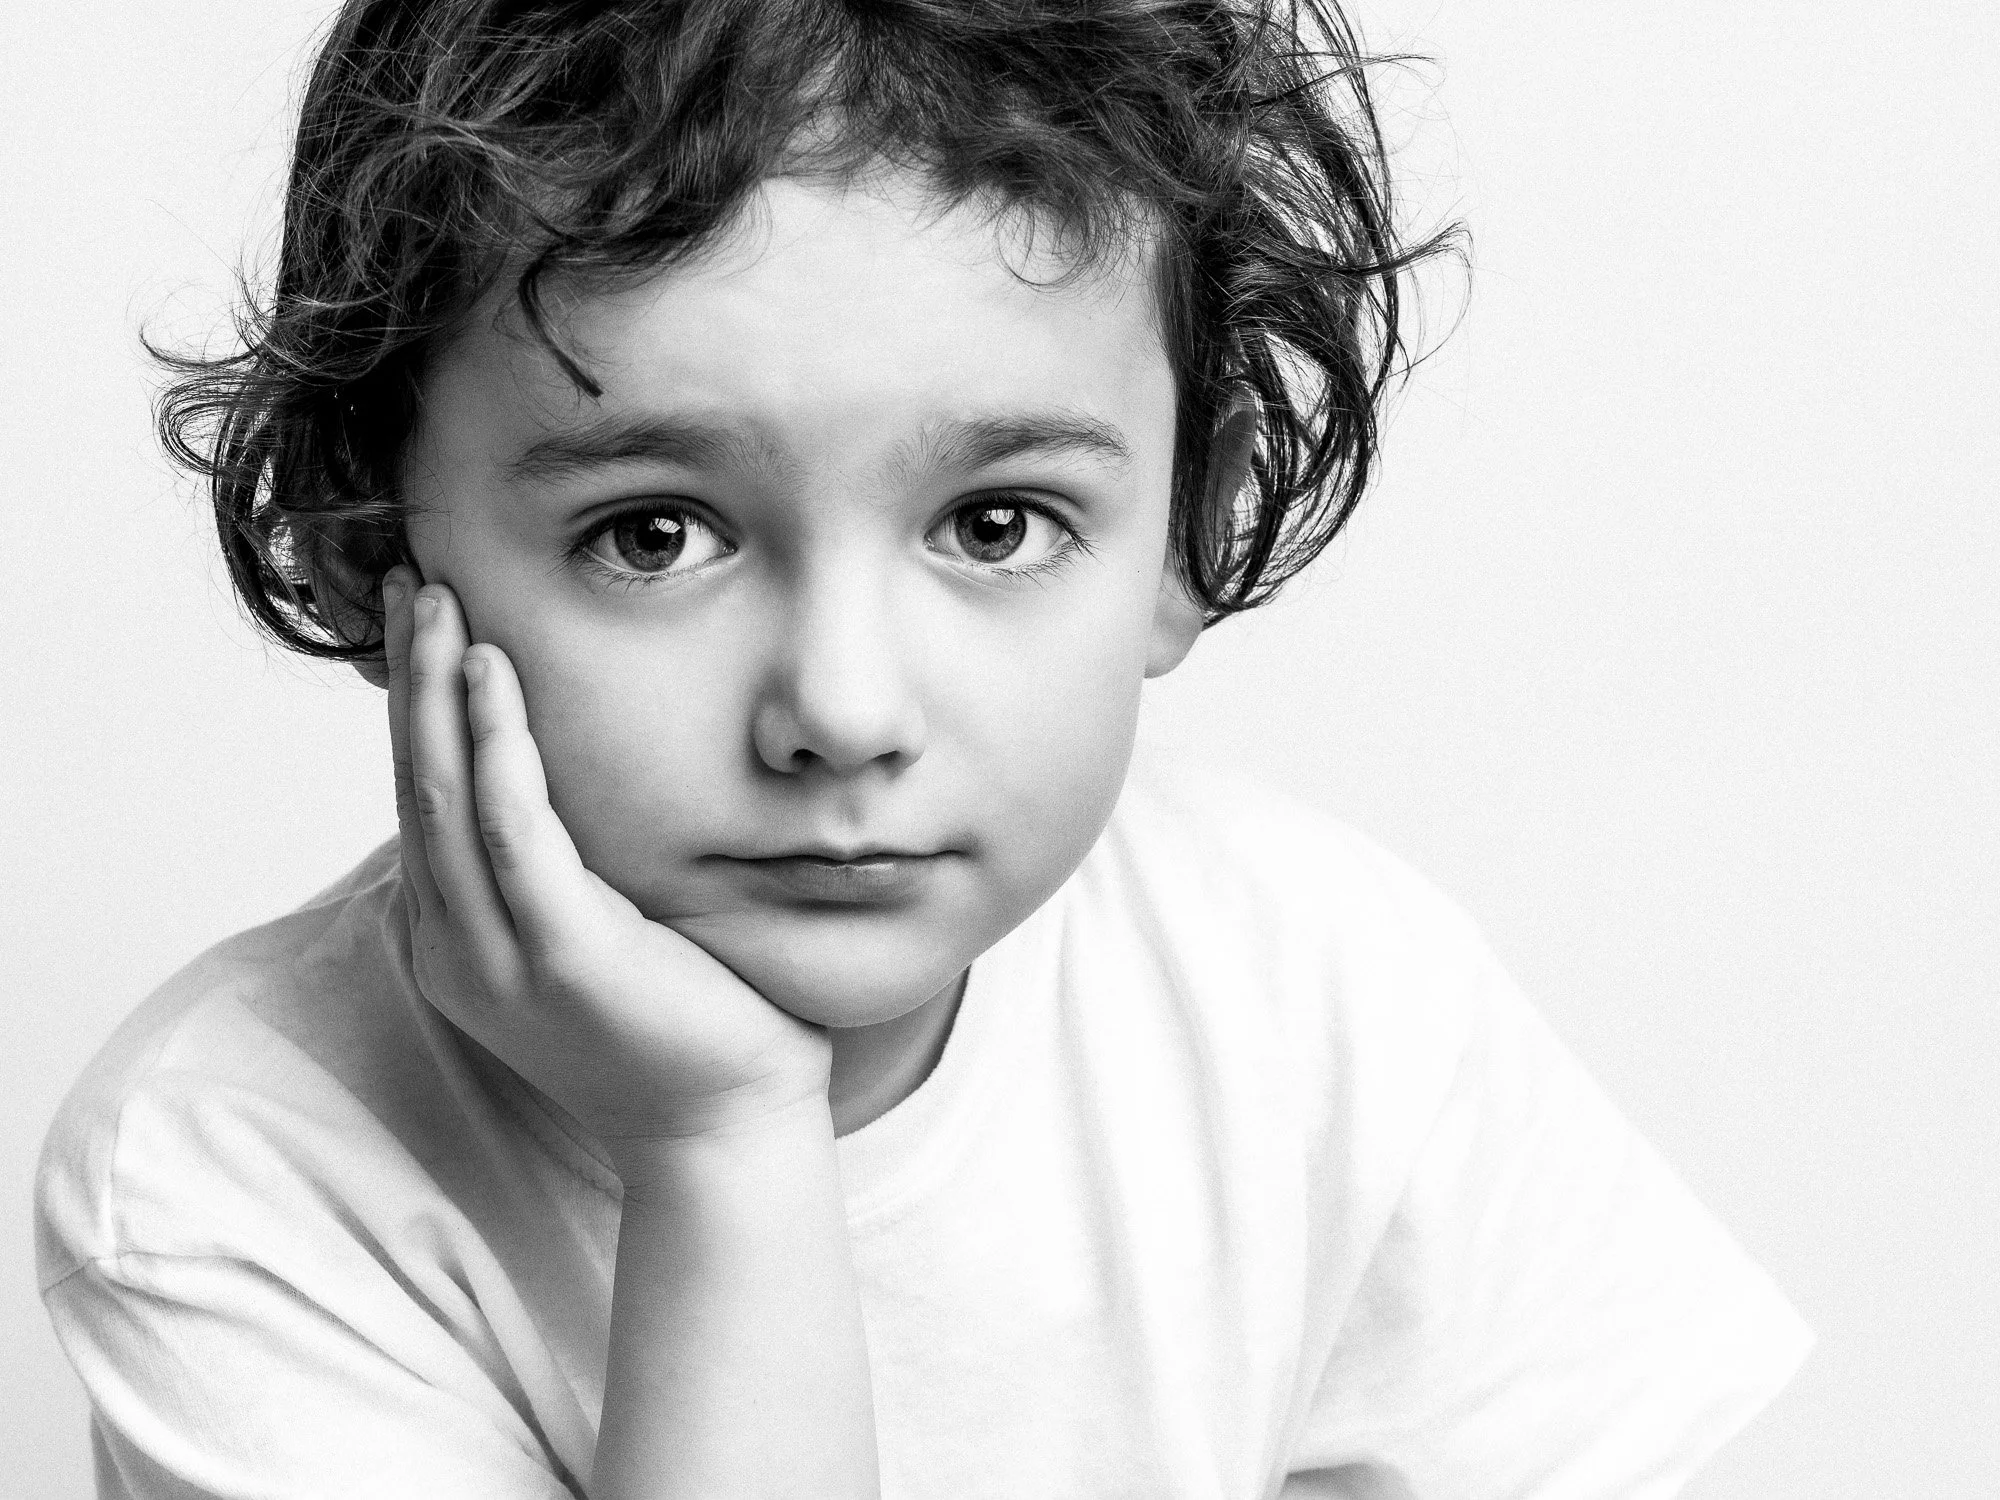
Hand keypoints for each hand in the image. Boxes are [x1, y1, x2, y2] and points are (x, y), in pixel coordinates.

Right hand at [382, 568, 830, 1169]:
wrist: (726, 1126)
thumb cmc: (682, 1020)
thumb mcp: (597, 931)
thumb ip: (561, 863)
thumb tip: (564, 777)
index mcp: (461, 940)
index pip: (422, 799)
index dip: (413, 704)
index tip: (419, 616)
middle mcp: (459, 946)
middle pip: (415, 783)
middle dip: (408, 676)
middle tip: (408, 577)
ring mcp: (499, 958)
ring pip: (444, 796)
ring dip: (435, 689)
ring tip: (434, 597)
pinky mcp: (561, 956)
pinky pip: (514, 833)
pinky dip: (497, 749)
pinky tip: (490, 674)